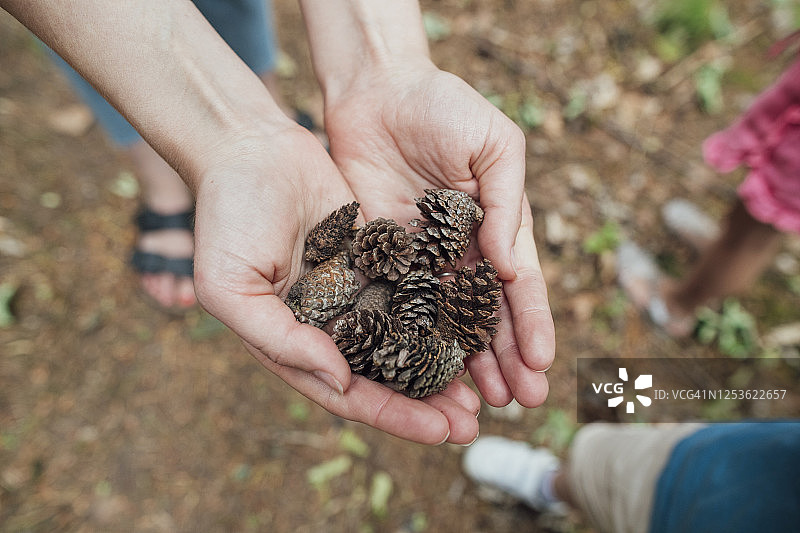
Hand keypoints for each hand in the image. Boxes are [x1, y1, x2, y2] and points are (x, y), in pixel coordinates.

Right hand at [191, 122, 479, 444]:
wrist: (248, 147)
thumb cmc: (226, 216)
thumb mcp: (230, 286)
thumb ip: (280, 339)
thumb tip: (340, 381)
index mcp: (292, 342)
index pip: (346, 391)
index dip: (391, 414)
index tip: (438, 432)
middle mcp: (327, 324)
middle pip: (383, 374)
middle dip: (426, 402)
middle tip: (471, 426)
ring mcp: (353, 291)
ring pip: (404, 338)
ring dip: (439, 365)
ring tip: (481, 390)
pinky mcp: (375, 257)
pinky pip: (413, 290)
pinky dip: (439, 312)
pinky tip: (473, 326)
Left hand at [325, 64, 555, 410]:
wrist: (377, 90)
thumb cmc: (444, 107)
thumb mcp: (494, 144)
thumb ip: (506, 202)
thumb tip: (508, 266)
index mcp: (498, 227)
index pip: (520, 285)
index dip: (533, 324)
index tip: (542, 364)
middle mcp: (463, 252)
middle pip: (488, 316)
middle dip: (508, 359)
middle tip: (521, 403)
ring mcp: (423, 261)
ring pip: (447, 324)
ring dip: (467, 364)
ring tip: (482, 404)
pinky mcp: (383, 259)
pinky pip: (399, 307)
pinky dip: (413, 341)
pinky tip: (421, 372)